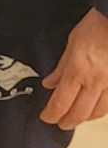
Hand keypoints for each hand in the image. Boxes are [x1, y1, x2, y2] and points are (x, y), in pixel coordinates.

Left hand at [42, 6, 107, 128]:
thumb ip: (61, 67)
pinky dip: (101, 109)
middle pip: (79, 114)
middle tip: (61, 122)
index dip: (51, 115)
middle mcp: (96, 81)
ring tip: (77, 115)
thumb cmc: (98, 25)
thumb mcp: (72, 43)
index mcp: (78, 70)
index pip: (60, 104)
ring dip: (85, 117)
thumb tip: (50, 84)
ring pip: (98, 112)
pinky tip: (95, 107)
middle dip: (67, 122)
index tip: (46, 117)